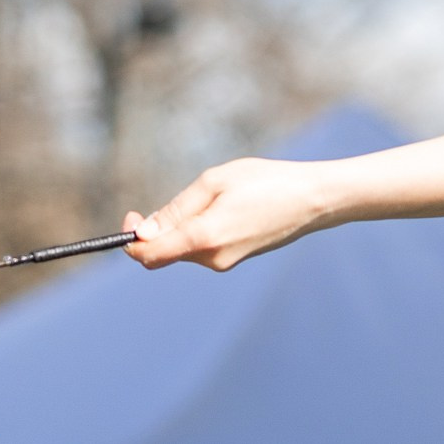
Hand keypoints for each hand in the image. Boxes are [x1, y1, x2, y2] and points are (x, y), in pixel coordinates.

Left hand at [122, 158, 332, 271]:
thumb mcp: (215, 182)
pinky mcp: (235, 258)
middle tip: (180, 197)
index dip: (131, 240)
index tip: (132, 216)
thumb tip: (143, 233)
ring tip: (214, 195)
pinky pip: (203, 247)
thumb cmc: (265, 182)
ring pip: (184, 248)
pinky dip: (200, 230)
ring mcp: (225, 262)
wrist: (312, 200)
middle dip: (158, 228)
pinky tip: (225, 205)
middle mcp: (212, 258)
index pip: (150, 255)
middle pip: (165, 252)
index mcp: (204, 238)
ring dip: (183, 226)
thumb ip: (177, 210)